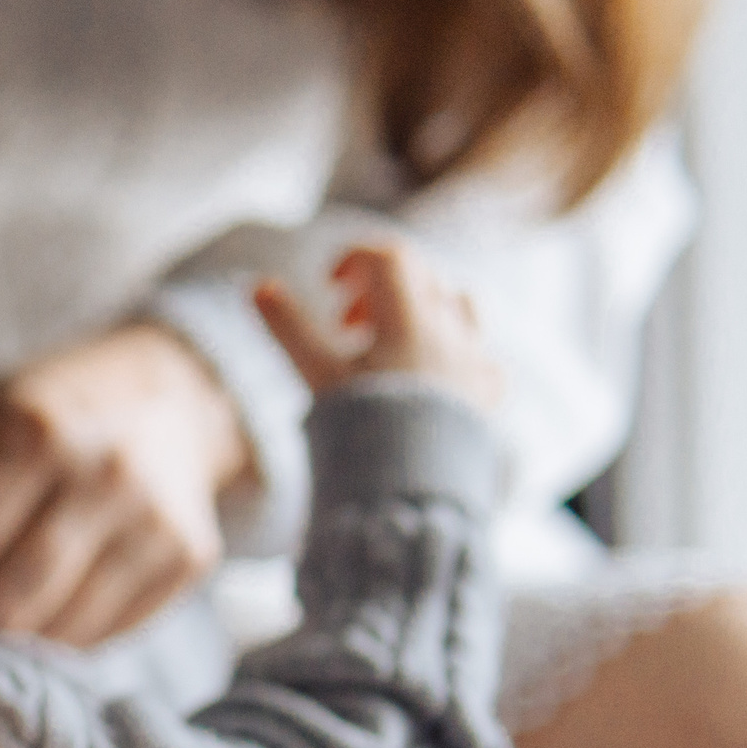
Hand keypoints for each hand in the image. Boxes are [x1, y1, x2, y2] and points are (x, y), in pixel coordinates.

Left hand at [0, 324, 252, 645]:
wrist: (168, 391)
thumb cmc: (39, 416)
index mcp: (29, 428)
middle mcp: (100, 472)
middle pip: (4, 604)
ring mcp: (152, 519)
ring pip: (54, 633)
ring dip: (5, 642)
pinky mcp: (188, 557)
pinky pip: (101, 635)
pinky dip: (56, 638)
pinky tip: (41, 607)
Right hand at [253, 243, 503, 409]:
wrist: (412, 489)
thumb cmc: (361, 431)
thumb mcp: (318, 376)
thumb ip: (289, 329)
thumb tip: (256, 287)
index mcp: (408, 320)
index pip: (388, 257)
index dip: (354, 260)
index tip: (328, 288)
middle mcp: (450, 331)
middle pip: (421, 276)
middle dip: (380, 287)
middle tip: (346, 325)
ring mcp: (475, 360)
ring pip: (458, 303)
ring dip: (421, 307)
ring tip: (389, 343)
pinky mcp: (489, 392)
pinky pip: (481, 351)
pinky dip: (453, 347)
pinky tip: (429, 375)